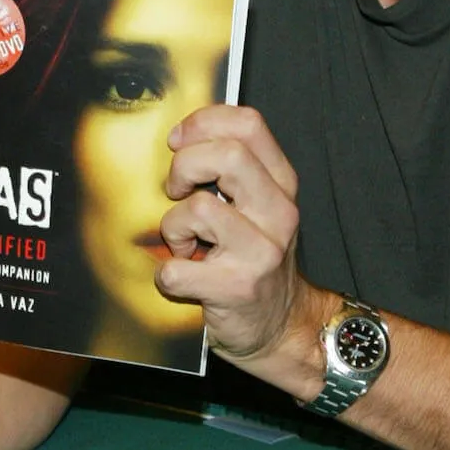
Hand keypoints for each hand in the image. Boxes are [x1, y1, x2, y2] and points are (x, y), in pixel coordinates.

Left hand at [155, 105, 318, 366]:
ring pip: (198, 208)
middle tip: (177, 191)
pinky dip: (167, 274)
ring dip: (174, 226)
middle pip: (227, 155)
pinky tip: (184, 277)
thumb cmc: (253, 257)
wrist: (280, 326)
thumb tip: (180, 135)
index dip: (203, 123)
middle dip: (185, 167)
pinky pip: (176, 268)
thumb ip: (232, 167)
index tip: (179, 141)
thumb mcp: (256, 204)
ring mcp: (261, 252)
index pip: (248, 124)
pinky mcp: (237, 288)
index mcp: (281, 183)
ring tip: (184, 244)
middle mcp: (278, 213)